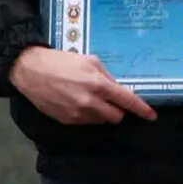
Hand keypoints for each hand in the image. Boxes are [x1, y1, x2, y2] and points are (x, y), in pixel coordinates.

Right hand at [9, 44, 156, 126]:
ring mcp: (78, 114)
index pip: (127, 101)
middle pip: (116, 117)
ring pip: (101, 121)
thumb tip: (118, 89)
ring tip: (88, 99)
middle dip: (117, 110)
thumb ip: (107, 76)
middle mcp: (90, 102)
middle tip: (109, 100)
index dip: (142, 110)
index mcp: (98, 84)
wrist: (31, 71)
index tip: (151, 116)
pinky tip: (76, 102)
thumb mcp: (89, 60)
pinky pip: (86, 122)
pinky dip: (87, 115)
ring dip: (101, 113)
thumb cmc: (61, 61)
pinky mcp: (67, 120)